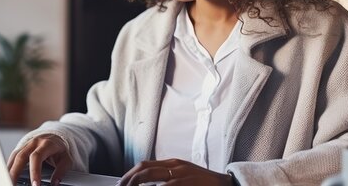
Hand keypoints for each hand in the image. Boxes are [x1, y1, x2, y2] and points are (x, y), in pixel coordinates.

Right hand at [7, 134, 72, 185]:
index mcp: (46, 144)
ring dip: (9, 170)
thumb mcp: (67, 159)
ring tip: (9, 182)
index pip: (37, 157)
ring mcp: (26, 145)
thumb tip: (55, 183)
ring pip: (14, 157)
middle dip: (16, 173)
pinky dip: (9, 167)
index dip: (34, 171)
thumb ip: (61, 170)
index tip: (35, 185)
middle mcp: (34, 143)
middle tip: (14, 185)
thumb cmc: (60, 150)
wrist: (56, 138)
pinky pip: (12, 157)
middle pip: (20, 157)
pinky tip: (9, 176)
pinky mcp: (21, 148)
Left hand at [119, 159, 233, 185]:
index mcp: (173, 163)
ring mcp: (180, 174)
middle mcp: (175, 166)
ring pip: (150, 176)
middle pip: (144, 169)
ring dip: (136, 185)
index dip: (130, 174)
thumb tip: (149, 183)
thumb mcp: (184, 176)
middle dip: (128, 180)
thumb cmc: (204, 183)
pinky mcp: (186, 182)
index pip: (144, 164)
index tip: (122, 184)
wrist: (226, 185)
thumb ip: (168, 177)